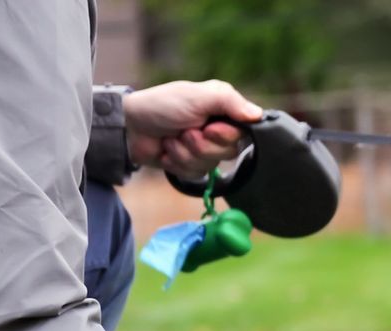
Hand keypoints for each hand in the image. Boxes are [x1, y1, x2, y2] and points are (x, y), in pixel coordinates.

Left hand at [124, 80, 262, 180]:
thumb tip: (258, 116)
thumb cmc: (164, 104)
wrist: (132, 125)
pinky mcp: (188, 166)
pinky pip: (193, 175)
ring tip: (172, 139)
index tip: (208, 127)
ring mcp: (202, 151)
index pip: (241, 135)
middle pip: (227, 154)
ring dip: (184, 153)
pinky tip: (167, 151)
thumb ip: (230, 101)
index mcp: (223, 113)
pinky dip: (176, 163)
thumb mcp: (199, 95)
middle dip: (200, 145)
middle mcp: (216, 133)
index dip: (224, 136)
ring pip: (208, 166)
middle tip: (184, 131)